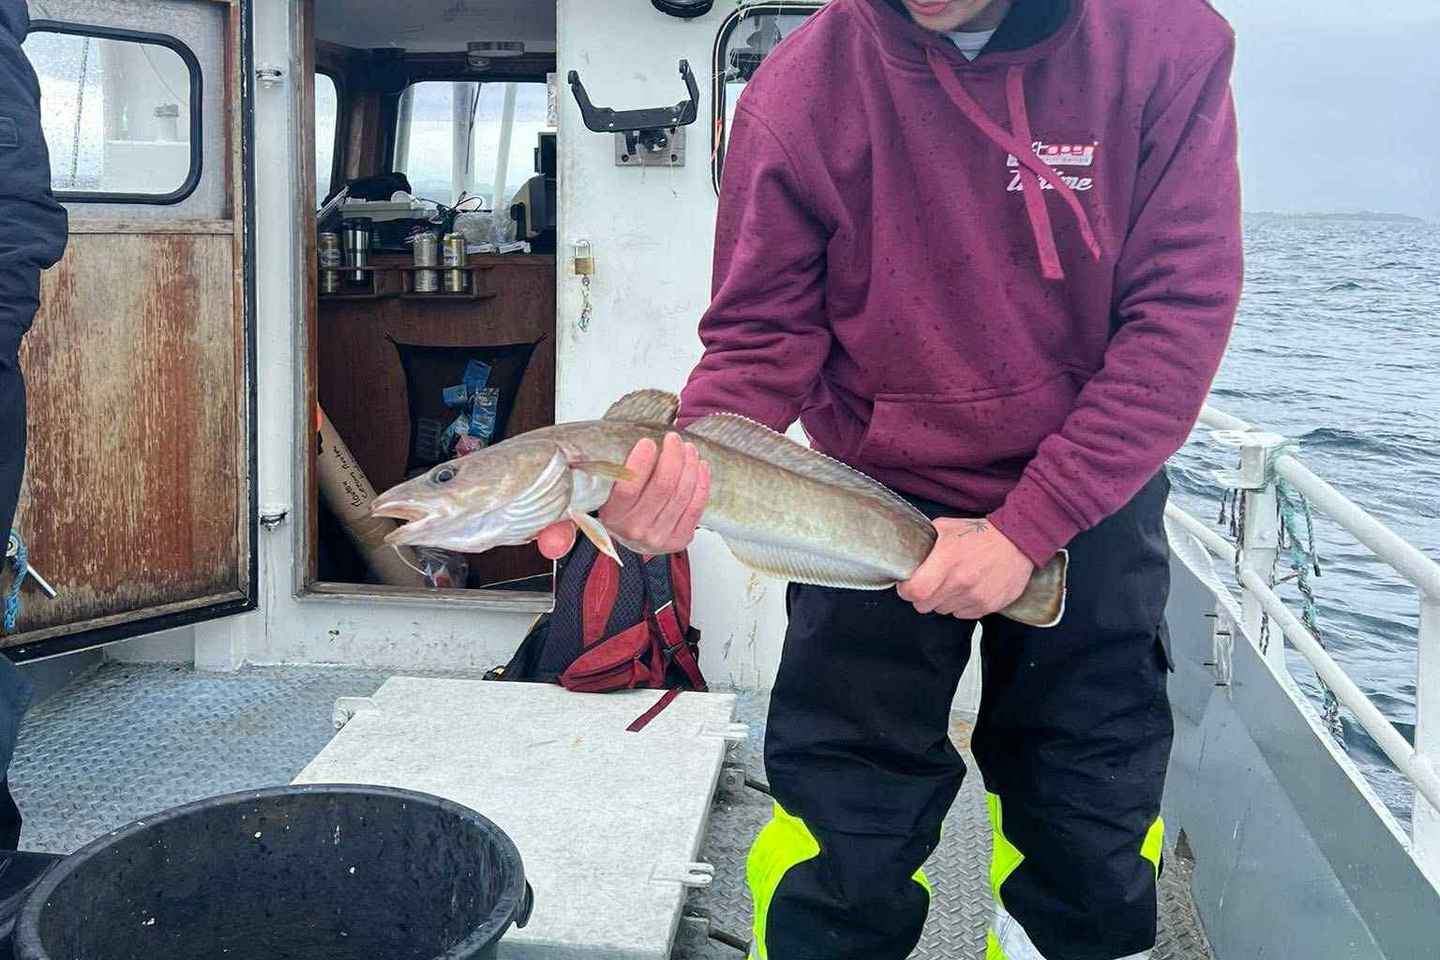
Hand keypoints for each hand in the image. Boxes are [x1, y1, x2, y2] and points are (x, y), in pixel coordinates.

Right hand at [536, 431, 710, 558]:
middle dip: (671, 456)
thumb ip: (568, 513)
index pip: (628, 489)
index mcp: (611, 519)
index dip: (641, 463)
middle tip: (673, 438)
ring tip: (687, 447)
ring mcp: (659, 539)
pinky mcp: (680, 540)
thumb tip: (549, 543)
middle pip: (662, 488)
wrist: (633, 534)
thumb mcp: (587, 506)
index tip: (647, 442)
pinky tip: (698, 465)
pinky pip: (696, 507)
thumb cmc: (615, 507)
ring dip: (688, 465)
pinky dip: (701, 482)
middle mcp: (635, 532)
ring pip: (681, 494)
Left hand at [897, 519, 1033, 618]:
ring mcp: (975, 596)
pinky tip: (968, 588)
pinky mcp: (988, 606)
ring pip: (943, 611)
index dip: (906, 590)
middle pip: (924, 606)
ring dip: (943, 600)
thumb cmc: (981, 534)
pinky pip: (962, 614)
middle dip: (922, 597)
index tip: (908, 585)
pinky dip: (961, 605)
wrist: (1017, 542)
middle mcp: (961, 581)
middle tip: (930, 583)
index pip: (915, 591)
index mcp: (947, 559)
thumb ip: (925, 542)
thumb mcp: (946, 527)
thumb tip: (907, 554)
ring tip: (954, 582)